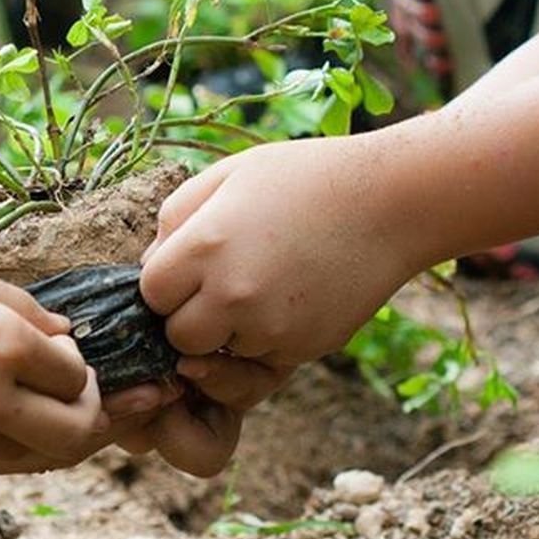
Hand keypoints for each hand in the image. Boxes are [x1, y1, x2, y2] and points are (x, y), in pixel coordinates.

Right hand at [0, 241, 110, 486]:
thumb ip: (20, 308)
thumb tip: (64, 337)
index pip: (78, 375)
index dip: (83, 364)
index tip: (66, 352)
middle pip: (78, 436)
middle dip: (97, 418)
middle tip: (92, 398)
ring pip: (38, 461)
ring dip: (56, 438)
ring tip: (51, 410)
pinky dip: (8, 449)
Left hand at [127, 138, 419, 474]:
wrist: (391, 202)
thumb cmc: (301, 178)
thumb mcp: (225, 176)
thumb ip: (173, 220)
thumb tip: (146, 268)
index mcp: (204, 246)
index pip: (149, 294)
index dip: (165, 281)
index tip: (189, 263)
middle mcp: (232, 295)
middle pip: (177, 337)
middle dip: (189, 316)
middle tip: (220, 281)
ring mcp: (269, 328)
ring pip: (217, 357)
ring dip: (226, 333)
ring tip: (259, 284)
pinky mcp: (301, 350)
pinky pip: (259, 363)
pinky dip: (262, 341)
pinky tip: (286, 298)